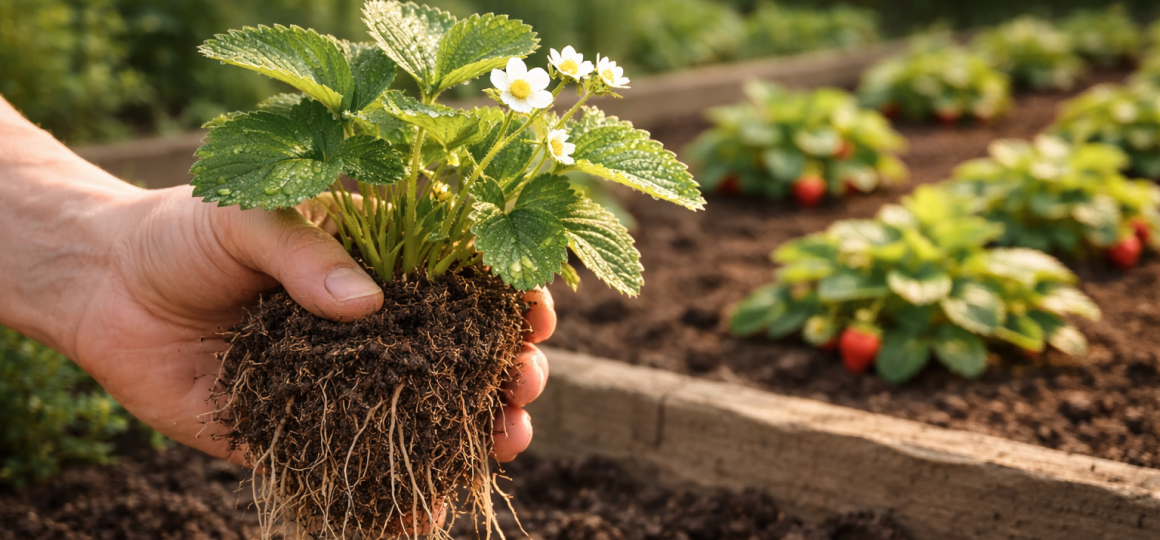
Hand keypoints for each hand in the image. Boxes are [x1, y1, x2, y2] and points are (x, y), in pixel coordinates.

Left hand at [79, 187, 554, 464]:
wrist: (102, 286)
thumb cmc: (184, 230)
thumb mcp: (248, 214)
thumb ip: (304, 253)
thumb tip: (366, 306)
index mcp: (377, 262)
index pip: (463, 280)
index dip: (507, 295)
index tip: (534, 313)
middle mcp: (372, 327)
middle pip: (461, 354)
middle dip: (508, 370)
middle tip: (525, 384)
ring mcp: (341, 383)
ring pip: (425, 414)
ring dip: (473, 430)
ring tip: (506, 440)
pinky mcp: (294, 432)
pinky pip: (353, 467)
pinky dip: (395, 494)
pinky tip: (428, 510)